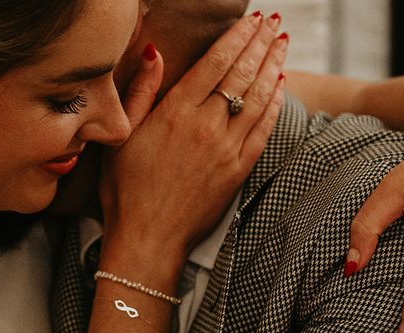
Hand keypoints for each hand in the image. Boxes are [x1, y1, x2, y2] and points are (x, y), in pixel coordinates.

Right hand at [99, 13, 286, 277]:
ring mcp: (226, 149)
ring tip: (281, 46)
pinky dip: (274, 106)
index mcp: (175, 113)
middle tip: (273, 24)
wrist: (147, 240)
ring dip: (273, 67)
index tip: (251, 21)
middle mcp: (206, 126)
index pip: (215, 62)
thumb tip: (155, 53)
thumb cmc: (125, 193)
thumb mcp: (121, 138)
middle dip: (260, 44)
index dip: (237, 37)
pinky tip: (279, 88)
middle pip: (242, 74)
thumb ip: (140, 93)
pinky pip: (263, 130)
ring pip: (258, 98)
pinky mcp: (237, 171)